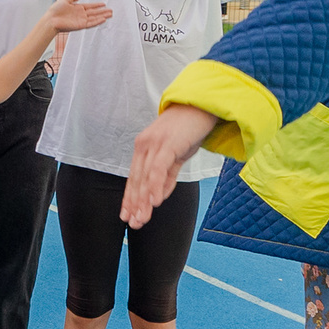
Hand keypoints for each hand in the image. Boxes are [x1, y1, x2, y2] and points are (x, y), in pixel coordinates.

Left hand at [46, 0, 111, 31]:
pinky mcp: (80, 25)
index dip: (97, 5)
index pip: (90, 6)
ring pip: (94, 18)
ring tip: (110, 15)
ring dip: (102, 16)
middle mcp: (80, 14)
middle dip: (102, 11)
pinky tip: (103, 19)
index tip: (103, 4)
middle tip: (111, 10)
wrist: (50, 20)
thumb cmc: (55, 11)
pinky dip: (97, 22)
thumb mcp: (64, 0)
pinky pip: (91, 23)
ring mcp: (81, 20)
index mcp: (77, 8)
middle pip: (94, 13)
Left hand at [122, 105, 218, 226]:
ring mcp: (154, 144)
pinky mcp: (167, 144)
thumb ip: (167, 175)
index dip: (130, 198)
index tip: (127, 215)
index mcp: (143, 148)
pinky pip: (158, 169)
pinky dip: (156, 186)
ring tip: (142, 219)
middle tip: (133, 224)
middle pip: (137, 180)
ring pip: (145, 178)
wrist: (202, 104)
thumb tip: (160, 196)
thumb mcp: (177, 155)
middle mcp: (144, 146)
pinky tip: (155, 201)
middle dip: (134, 204)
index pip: (134, 178)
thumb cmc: (189, 129)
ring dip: (144, 201)